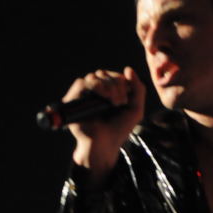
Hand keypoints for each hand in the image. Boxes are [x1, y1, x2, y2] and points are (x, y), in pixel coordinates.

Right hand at [65, 66, 145, 181]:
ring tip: (113, 102)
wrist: (105, 144)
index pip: (113, 76)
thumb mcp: (135, 110)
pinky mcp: (74, 100)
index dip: (121, 82)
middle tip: (120, 103)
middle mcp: (95, 92)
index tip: (126, 99)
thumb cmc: (119, 130)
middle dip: (116, 85)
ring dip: (108, 86)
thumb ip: (138, 89)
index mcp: (108, 92)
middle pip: (104, 73)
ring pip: (94, 76)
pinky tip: (104, 97)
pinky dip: (95, 86)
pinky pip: (82, 83)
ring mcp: (85, 95)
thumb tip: (128, 68)